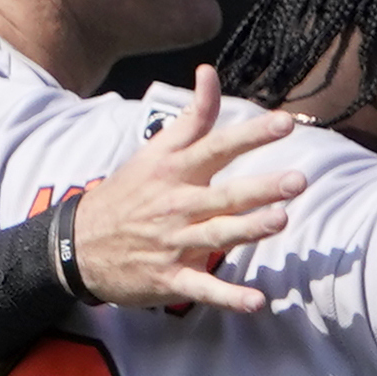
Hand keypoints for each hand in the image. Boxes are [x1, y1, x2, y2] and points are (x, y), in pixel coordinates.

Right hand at [64, 70, 297, 317]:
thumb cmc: (128, 194)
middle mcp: (177, 205)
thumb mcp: (155, 152)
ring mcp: (173, 243)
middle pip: (224, 194)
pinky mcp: (169, 278)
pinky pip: (203, 288)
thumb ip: (192, 118)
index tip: (286, 123)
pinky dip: (228, 297)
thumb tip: (209, 73)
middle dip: (261, 188)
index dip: (251, 135)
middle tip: (298, 180)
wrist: (78, 245)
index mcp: (175, 172)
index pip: (217, 147)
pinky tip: (256, 302)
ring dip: (248, 230)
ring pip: (216, 236)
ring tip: (280, 221)